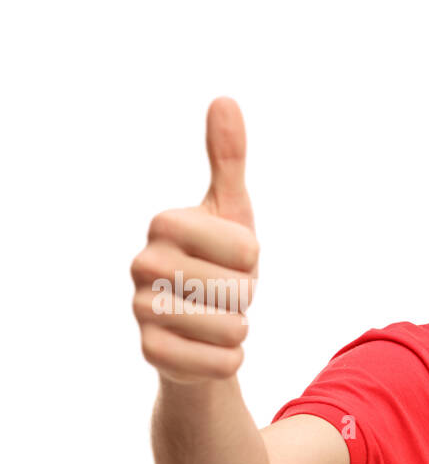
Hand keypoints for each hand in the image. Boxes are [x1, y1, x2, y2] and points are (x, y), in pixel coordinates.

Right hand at [131, 97, 259, 383]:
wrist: (202, 329)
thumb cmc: (221, 264)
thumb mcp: (232, 212)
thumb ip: (228, 160)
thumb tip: (225, 100)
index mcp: (164, 225)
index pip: (245, 248)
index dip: (252, 259)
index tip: (235, 259)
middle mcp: (142, 264)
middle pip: (238, 289)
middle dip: (246, 296)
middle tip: (224, 293)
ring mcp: (141, 310)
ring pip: (232, 328)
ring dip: (240, 328)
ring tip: (219, 319)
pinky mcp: (151, 354)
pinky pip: (222, 362)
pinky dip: (230, 360)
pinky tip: (211, 349)